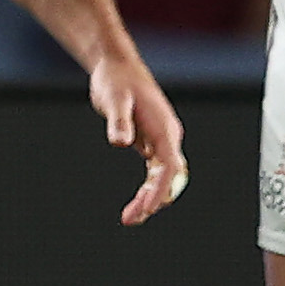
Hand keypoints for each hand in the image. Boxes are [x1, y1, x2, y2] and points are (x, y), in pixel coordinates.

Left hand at [91, 51, 186, 224]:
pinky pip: (156, 172)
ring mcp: (161, 140)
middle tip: (131, 218)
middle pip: (170, 177)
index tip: (147, 207)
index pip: (170, 166)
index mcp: (164, 128)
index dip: (160, 189)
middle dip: (153, 200)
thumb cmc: (116, 80)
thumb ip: (119, 121)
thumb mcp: (114, 99)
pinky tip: (136, 202)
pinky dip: (148, 188)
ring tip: (131, 217)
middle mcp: (168, 137)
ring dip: (150, 198)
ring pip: (164, 177)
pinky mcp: (151, 142)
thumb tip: (121, 142)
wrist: (117, 67)